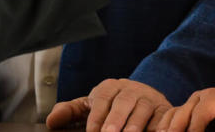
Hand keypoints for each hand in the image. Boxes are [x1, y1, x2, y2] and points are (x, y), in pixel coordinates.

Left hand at [46, 78, 170, 130]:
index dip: (97, 116)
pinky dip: (160, 127)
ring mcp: (148, 98)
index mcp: (109, 87)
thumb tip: (51, 120)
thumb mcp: (90, 106)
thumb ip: (70, 113)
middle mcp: (130, 90)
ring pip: (143, 110)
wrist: (143, 98)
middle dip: (116, 120)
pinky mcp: (164, 109)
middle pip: (123, 103)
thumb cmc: (111, 106)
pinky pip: (163, 117)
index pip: (101, 99)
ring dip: (136, 125)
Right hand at [157, 85, 214, 131]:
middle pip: (181, 114)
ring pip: (173, 114)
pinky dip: (166, 126)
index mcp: (214, 98)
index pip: (198, 116)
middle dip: (175, 130)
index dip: (193, 131)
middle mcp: (200, 97)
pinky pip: (173, 116)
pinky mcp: (189, 108)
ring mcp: (192, 102)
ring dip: (166, 128)